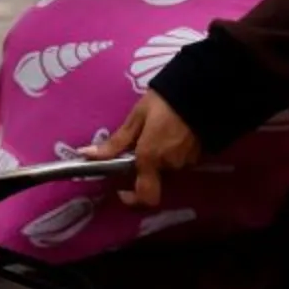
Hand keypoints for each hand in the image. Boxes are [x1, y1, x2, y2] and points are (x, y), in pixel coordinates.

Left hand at [87, 91, 200, 208]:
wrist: (201, 88)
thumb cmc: (164, 101)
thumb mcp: (136, 117)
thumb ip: (116, 142)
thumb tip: (86, 154)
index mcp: (150, 158)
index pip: (145, 197)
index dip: (132, 200)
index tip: (122, 190)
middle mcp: (169, 165)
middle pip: (153, 176)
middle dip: (146, 164)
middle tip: (142, 140)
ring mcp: (186, 161)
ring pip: (167, 167)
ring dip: (160, 156)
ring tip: (159, 130)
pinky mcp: (199, 154)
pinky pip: (180, 159)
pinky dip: (173, 150)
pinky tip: (173, 131)